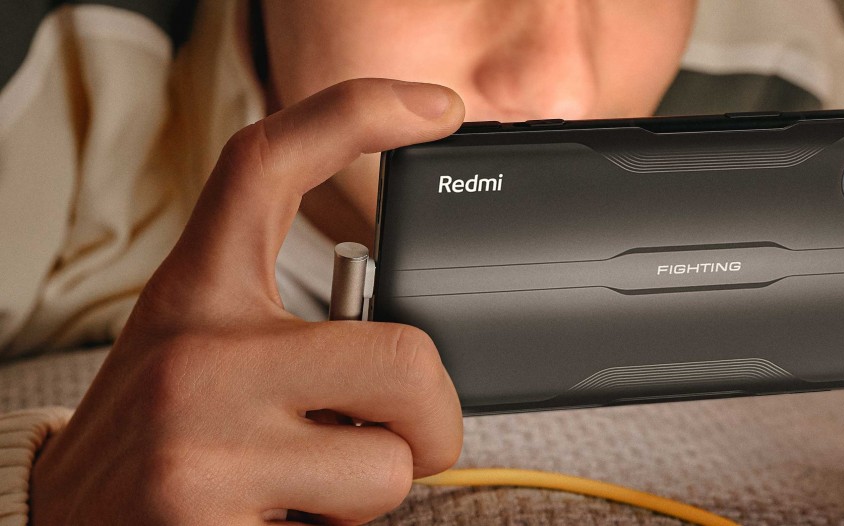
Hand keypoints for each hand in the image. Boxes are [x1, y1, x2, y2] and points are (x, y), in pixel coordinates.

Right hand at [30, 79, 464, 523]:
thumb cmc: (163, 438)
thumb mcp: (205, 351)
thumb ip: (297, 330)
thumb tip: (416, 353)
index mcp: (200, 293)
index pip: (271, 164)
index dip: (362, 114)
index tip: (436, 105)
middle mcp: (197, 352)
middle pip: (407, 357)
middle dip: (433, 420)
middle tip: (402, 436)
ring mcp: (200, 439)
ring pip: (391, 466)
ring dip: (377, 492)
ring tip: (309, 487)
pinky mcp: (204, 517)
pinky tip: (277, 518)